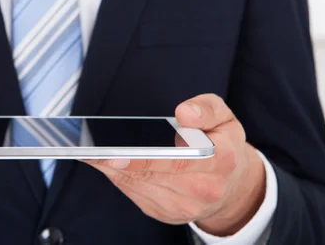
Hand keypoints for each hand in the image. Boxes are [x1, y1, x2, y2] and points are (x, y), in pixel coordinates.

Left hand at [83, 94, 266, 235]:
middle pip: (152, 176)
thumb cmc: (223, 145)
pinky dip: (120, 179)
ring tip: (93, 154)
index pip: (178, 161)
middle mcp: (204, 189)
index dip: (144, 160)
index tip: (117, 154)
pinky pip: (137, 195)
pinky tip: (107, 164)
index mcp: (221, 161)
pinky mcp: (168, 214)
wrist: (232, 186)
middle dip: (119, 163)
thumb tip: (185, 113)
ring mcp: (185, 207)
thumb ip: (207, 109)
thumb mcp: (225, 118)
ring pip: (140, 187)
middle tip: (92, 151)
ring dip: (114, 171)